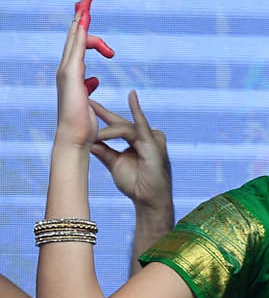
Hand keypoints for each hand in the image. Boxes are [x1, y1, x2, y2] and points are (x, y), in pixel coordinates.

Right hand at [54, 0, 114, 150]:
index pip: (78, 43)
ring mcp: (67, 70)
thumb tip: (93, 80)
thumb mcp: (88, 98)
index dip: (83, 27)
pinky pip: (77, 48)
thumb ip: (88, 86)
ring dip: (81, 17)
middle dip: (80, 14)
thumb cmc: (82, 121)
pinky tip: (86, 20)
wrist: (75, 136)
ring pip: (74, 37)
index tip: (88, 12)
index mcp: (72, 72)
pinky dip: (80, 32)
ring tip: (87, 0)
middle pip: (74, 34)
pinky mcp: (70, 75)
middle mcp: (67, 68)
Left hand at [92, 90, 170, 211]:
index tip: (88, 105)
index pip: (117, 125)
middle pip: (121, 123)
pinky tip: (132, 97)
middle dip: (103, 113)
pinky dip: (136, 111)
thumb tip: (89, 140)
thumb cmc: (136, 184)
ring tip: (93, 134)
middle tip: (87, 102)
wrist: (149, 200)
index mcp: (136, 141)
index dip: (103, 115)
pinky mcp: (153, 143)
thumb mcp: (115, 163)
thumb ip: (104, 151)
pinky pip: (142, 126)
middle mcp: (146, 137)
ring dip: (108, 130)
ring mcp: (151, 139)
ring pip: (125, 127)